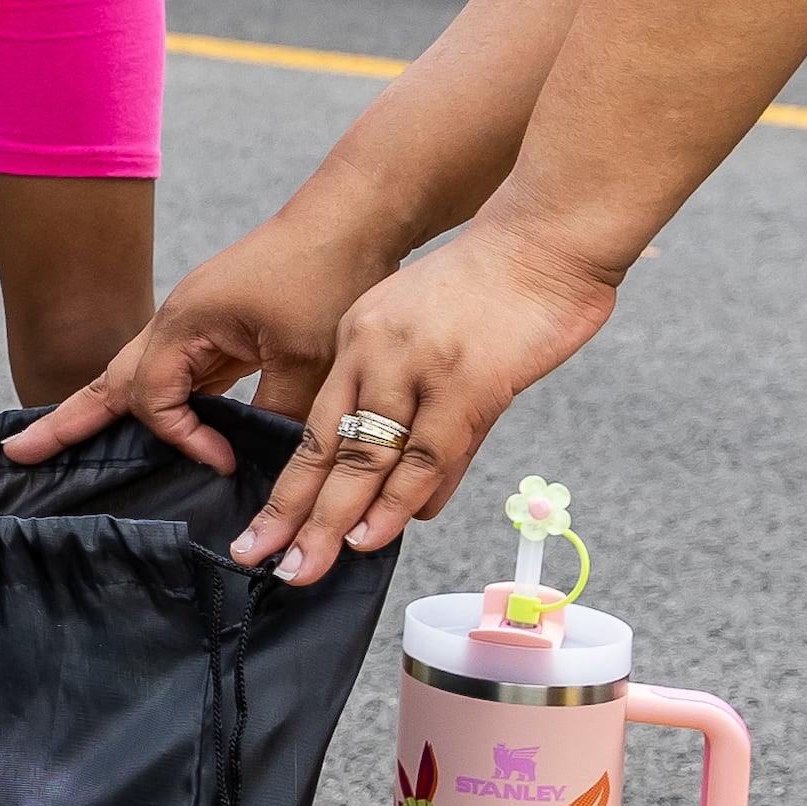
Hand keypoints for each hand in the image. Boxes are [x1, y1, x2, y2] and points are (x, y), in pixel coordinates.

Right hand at [4, 200, 398, 466]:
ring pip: (138, 377)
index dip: (183, 438)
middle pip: (109, 381)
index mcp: (184, 323)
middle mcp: (177, 322)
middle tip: (16, 453)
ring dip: (103, 410)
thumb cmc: (326, 273)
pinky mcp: (220, 328)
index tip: (228, 458)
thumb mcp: (305, 358)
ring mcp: (196, 324)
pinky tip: (164, 425)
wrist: (350, 218)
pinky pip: (176, 374)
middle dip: (65, 420)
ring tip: (61, 441)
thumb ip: (277, 417)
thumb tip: (267, 469)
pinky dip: (163, 402)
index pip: (152, 399)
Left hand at [225, 214, 623, 586]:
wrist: (545, 238)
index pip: (313, 429)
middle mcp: (375, 352)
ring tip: (307, 567)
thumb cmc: (500, 293)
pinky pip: (426, 453)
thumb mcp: (437, 347)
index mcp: (360, 339)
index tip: (261, 534)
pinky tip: (376, 535)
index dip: (288, 487)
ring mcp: (417, 367)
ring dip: (337, 521)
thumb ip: (426, 424)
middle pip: (326, 449)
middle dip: (294, 514)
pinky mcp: (465, 381)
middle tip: (264, 563)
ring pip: (366, 458)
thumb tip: (415, 504)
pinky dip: (400, 499)